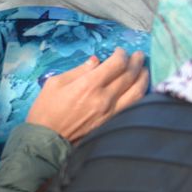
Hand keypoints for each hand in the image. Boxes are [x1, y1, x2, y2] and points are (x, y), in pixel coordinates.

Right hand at [25, 49, 146, 141]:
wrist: (47, 140)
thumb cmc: (47, 110)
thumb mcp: (55, 83)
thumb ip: (79, 70)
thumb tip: (97, 61)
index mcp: (89, 85)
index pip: (116, 64)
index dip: (122, 54)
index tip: (120, 51)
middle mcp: (105, 98)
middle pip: (130, 75)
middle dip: (137, 62)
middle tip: (139, 55)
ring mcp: (112, 112)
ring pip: (138, 91)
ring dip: (144, 77)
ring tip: (144, 69)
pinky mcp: (114, 122)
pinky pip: (134, 106)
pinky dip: (141, 94)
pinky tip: (141, 89)